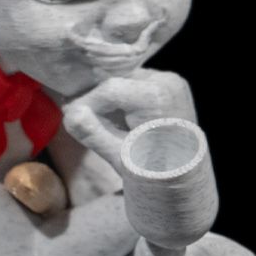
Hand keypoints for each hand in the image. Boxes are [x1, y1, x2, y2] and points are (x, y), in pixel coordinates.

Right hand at [63, 70, 195, 171]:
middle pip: (118, 83)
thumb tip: (70, 115)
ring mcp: (171, 81)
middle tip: (84, 123)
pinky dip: (124, 100)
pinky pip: (137, 86)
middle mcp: (167, 81)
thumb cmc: (152, 169)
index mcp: (157, 97)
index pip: (110, 89)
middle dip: (98, 102)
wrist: (185, 174)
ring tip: (106, 126)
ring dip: (110, 101)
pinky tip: (121, 120)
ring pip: (125, 83)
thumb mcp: (120, 155)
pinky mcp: (170, 84)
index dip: (86, 103)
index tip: (71, 120)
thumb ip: (94, 134)